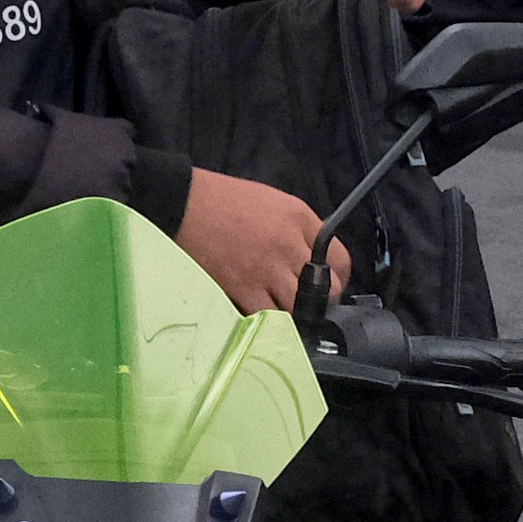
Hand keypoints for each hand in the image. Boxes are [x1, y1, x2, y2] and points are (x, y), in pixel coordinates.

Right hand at [173, 170, 346, 317]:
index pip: (339, 258)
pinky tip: (263, 318)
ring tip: (284, 314)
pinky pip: (268, 317)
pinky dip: (268, 321)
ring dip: (295, 315)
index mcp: (299, 219)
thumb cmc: (222, 200)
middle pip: (325, 289)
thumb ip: (296, 228)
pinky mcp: (243, 287)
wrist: (182, 203)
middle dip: (320, 302)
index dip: (340, 279)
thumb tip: (309, 257)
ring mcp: (267, 268)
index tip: (331, 288)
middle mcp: (289, 244)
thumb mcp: (272, 201)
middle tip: (308, 306)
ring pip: (299, 307)